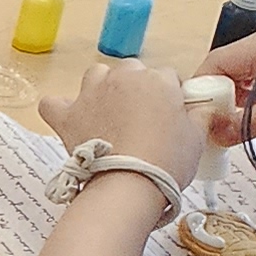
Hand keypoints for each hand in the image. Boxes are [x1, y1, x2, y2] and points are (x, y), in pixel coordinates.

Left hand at [38, 57, 218, 185]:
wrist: (129, 183)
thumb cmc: (165, 162)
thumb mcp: (197, 137)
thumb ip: (200, 115)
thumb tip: (202, 108)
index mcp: (157, 80)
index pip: (167, 77)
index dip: (170, 96)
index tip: (170, 114)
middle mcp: (122, 78)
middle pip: (131, 72)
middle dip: (137, 90)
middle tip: (143, 119)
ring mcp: (91, 93)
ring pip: (95, 77)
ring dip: (102, 90)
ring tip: (110, 116)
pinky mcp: (68, 115)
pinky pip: (54, 103)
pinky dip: (61, 110)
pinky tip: (71, 121)